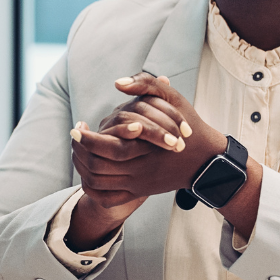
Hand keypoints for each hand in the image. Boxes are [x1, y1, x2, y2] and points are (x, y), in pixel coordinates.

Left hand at [69, 72, 223, 219]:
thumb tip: (118, 82)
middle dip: (80, 151)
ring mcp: (138, 183)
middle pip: (97, 166)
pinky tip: (87, 169)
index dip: (86, 138)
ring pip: (99, 181)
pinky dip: (92, 186)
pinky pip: (107, 197)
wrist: (206, 159)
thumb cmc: (189, 125)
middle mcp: (139, 169)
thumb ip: (146, 85)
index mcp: (145, 148)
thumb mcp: (173, 99)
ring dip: (82, 166)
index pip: (105, 147)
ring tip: (77, 150)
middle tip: (74, 136)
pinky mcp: (138, 191)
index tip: (76, 127)